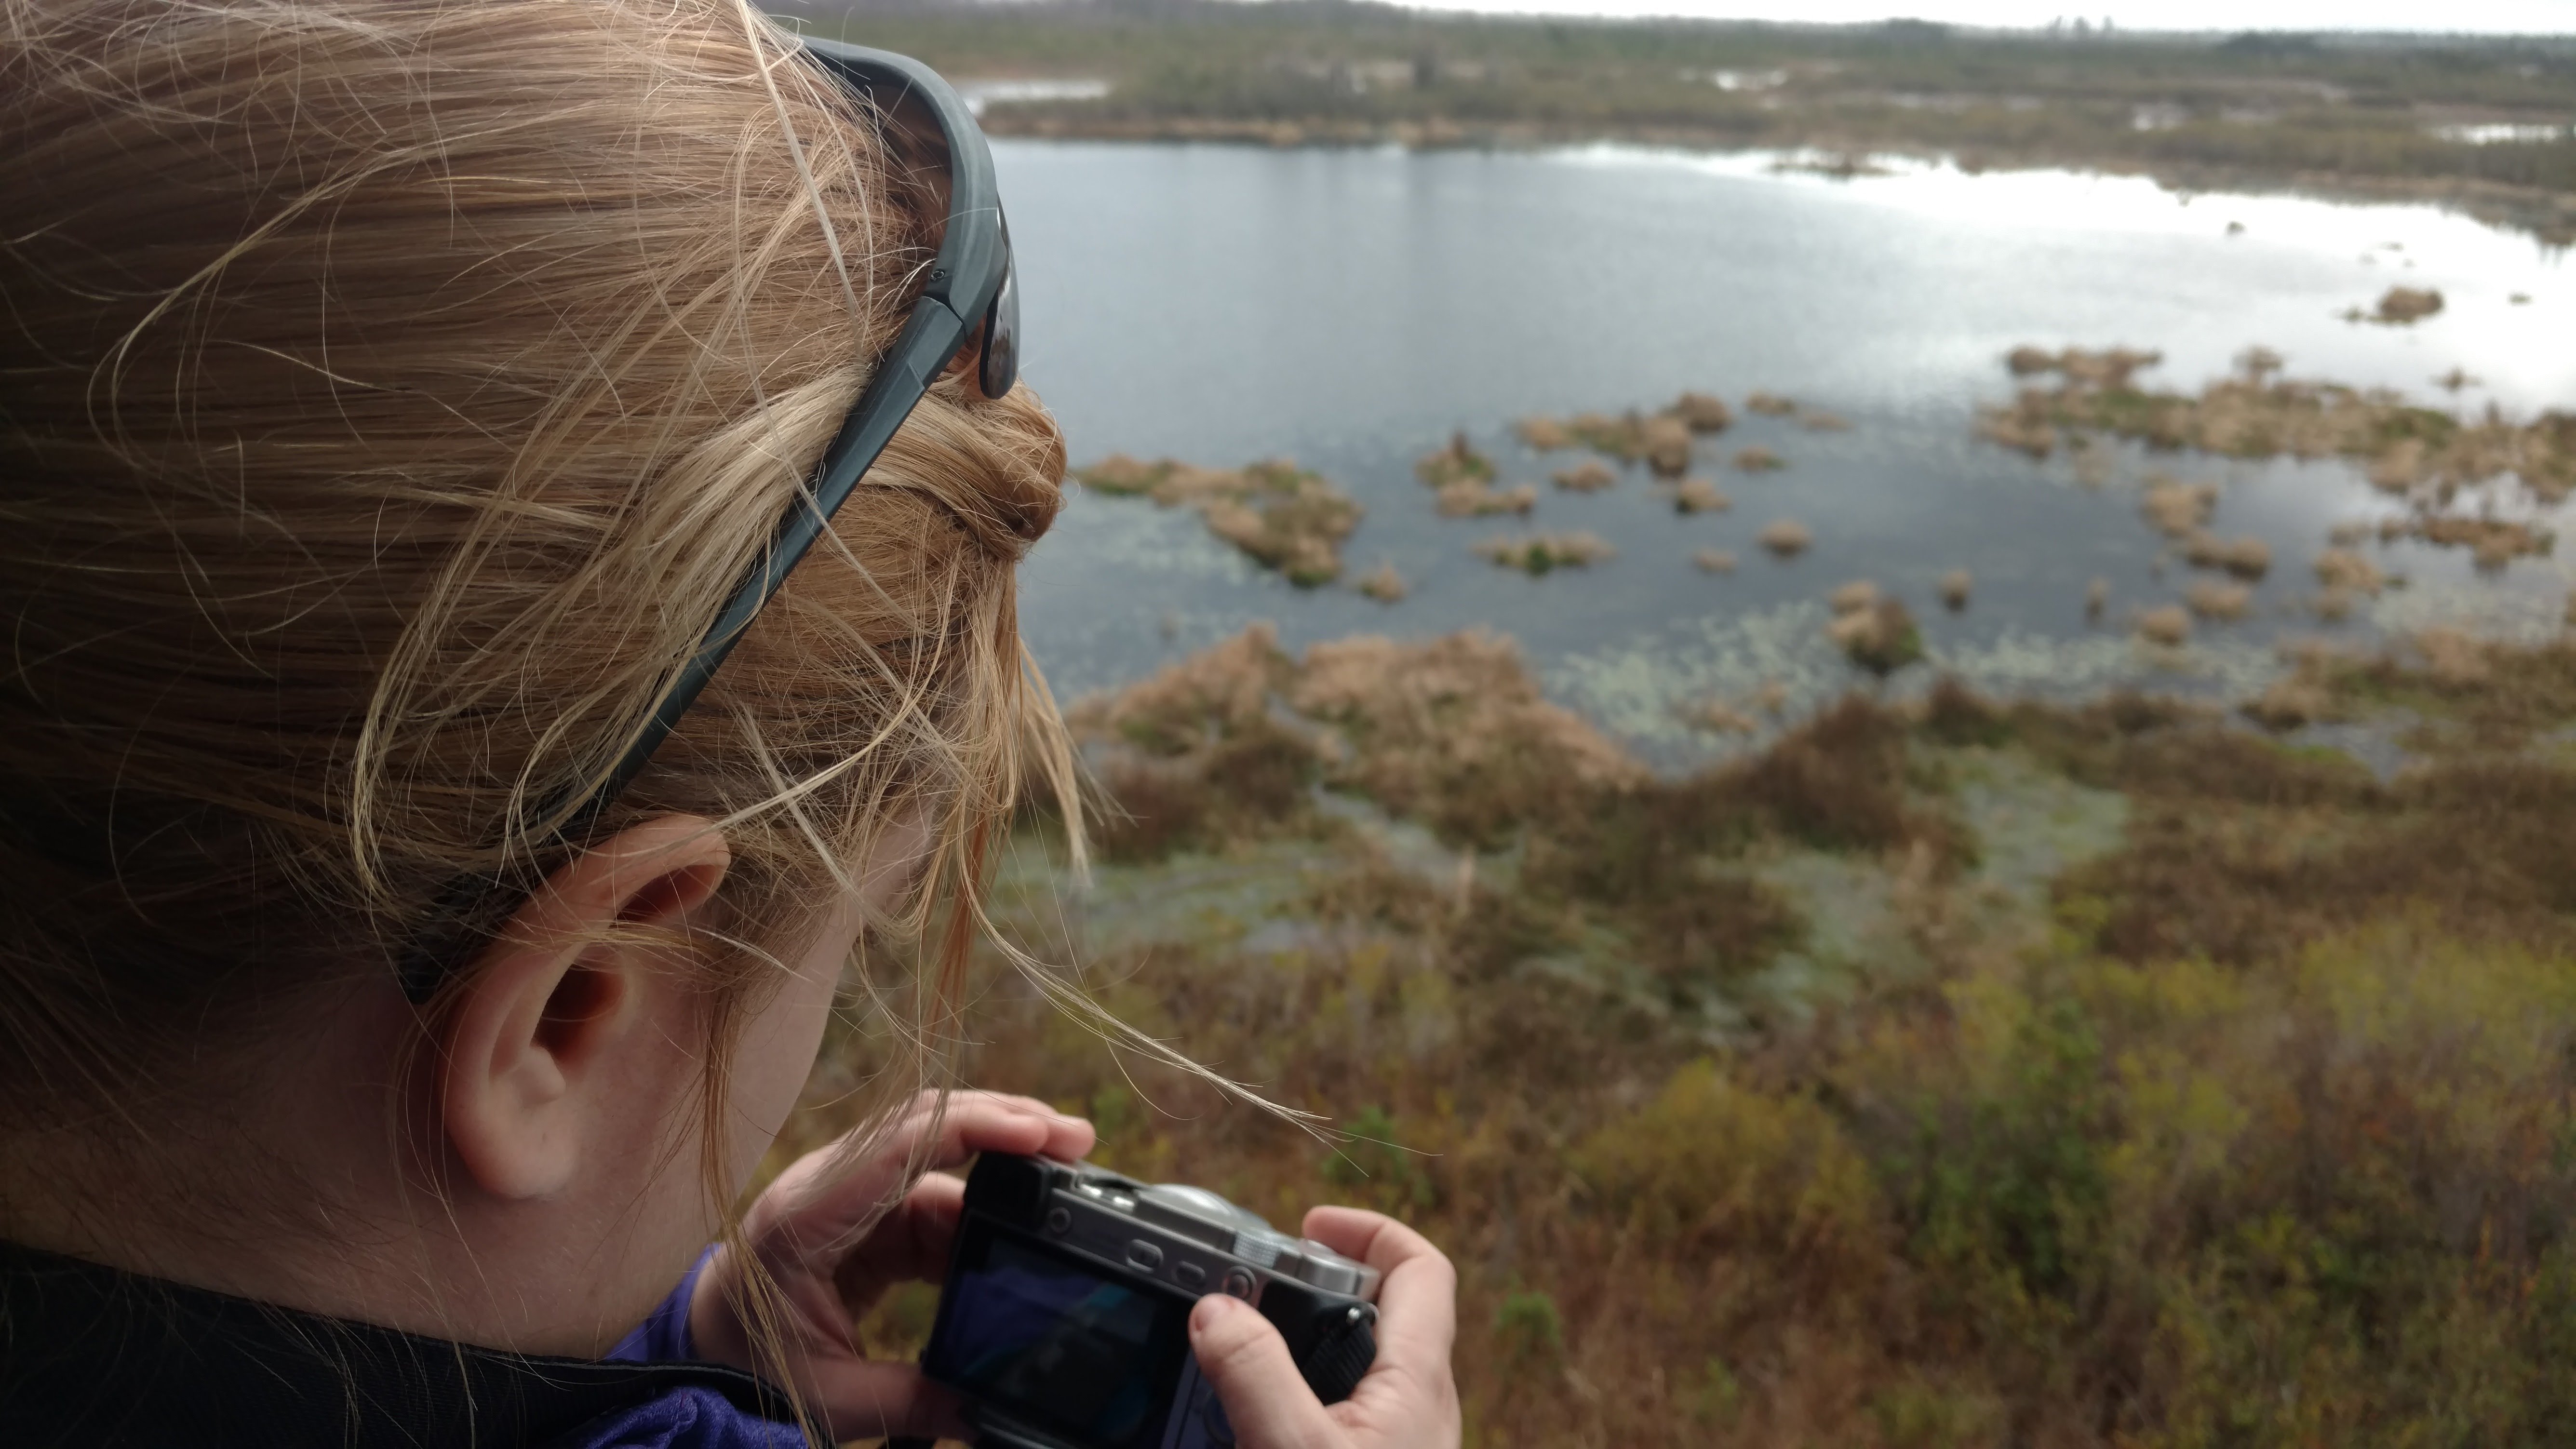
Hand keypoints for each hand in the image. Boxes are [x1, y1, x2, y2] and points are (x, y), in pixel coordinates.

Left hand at [687, 1089, 1094, 1442]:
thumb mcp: (827, 1397)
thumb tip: (985, 1416)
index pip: (899, 1144)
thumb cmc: (747, 1368)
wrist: (701, 1353)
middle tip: (1077, 1142)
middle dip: (1006, 1127)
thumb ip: (909, 1402)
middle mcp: (831, 1187)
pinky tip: (1017, 1229)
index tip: (1038, 1132)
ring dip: (1001, 1165)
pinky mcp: (869, 1214)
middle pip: (929, 1128)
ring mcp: (851, 1194)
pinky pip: (933, 1195)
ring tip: (1064, 1181)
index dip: (973, 1127)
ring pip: (939, 1156)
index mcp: (808, 1217)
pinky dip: (979, 1209)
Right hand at [1189, 1207, 1459, 1448]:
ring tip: (1236, 1351)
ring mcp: (1400, 1435)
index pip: (1421, 1269)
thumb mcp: (1294, 1447)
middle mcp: (1419, 1401)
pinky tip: (1249, 1413)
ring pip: (1356, 1361)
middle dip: (1314, 1287)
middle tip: (1251, 1291)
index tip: (1309, 1225)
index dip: (1369, 1230)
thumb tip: (1217, 1309)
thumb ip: (1255, 1375)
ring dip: (1298, 1343)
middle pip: (1381, 1308)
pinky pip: (1342, 1404)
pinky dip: (1296, 1390)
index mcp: (1417, 1380)